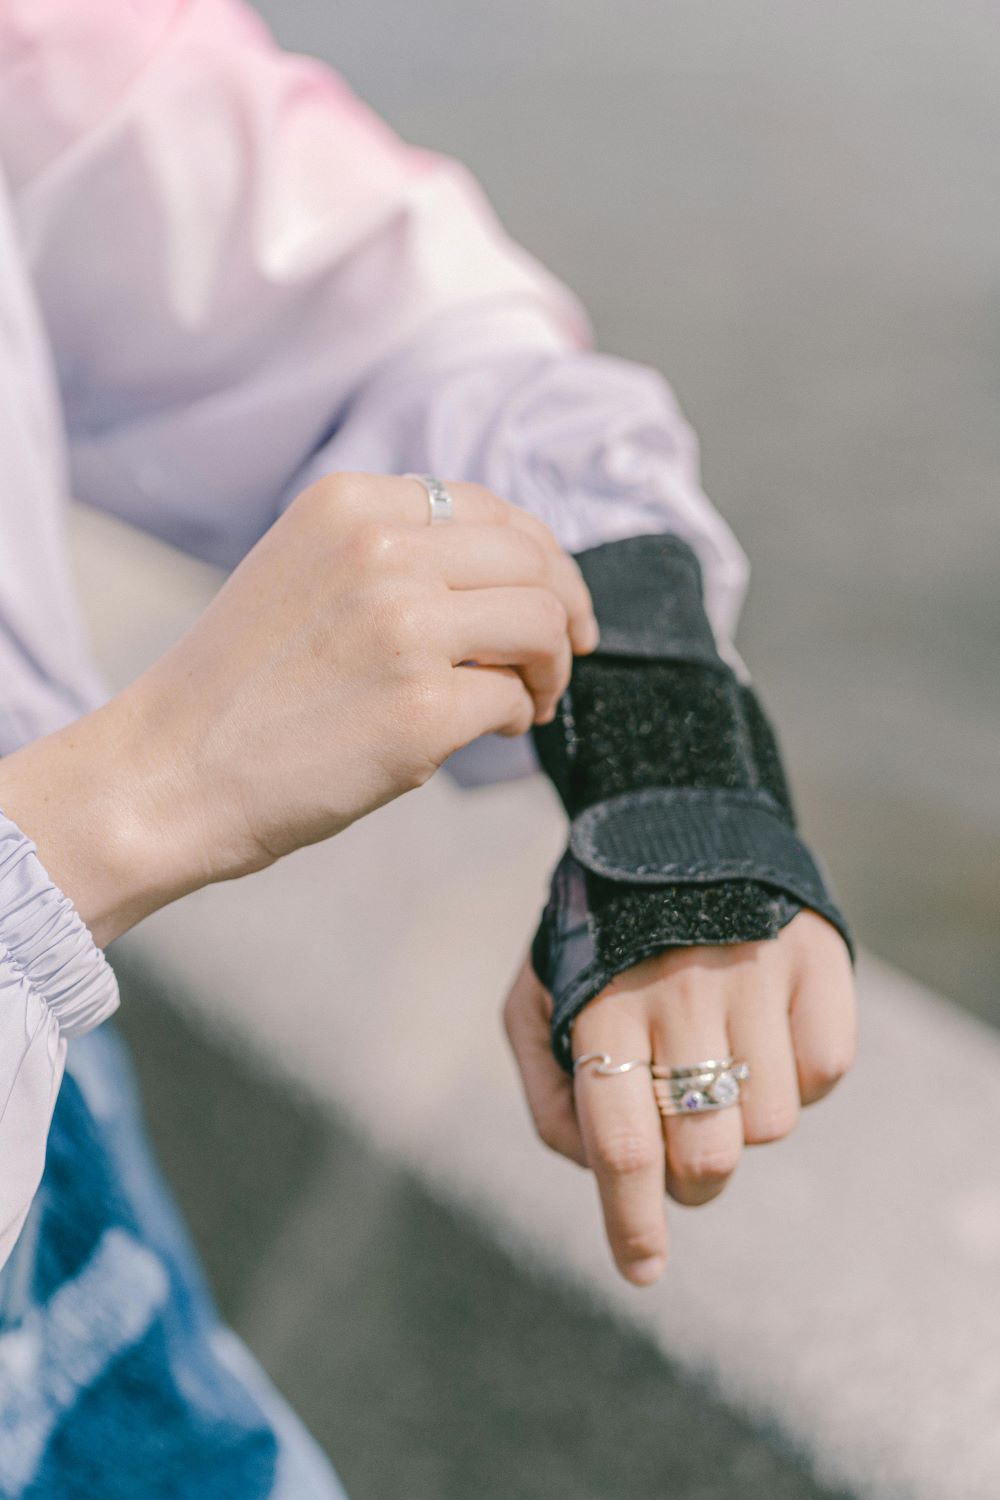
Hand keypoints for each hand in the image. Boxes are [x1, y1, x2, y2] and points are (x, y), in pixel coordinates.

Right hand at [0, 472, 595, 943]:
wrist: (167, 772)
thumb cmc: (235, 689)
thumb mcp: (304, 573)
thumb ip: (392, 555)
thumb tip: (502, 580)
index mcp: (351, 504)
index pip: (491, 508)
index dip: (539, 556)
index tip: (553, 595)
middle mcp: (382, 549)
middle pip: (532, 559)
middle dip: (565, 607)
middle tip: (567, 651)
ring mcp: (406, 626)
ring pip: (541, 621)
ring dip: (551, 664)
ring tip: (531, 697)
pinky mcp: (423, 709)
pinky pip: (512, 698)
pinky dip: (517, 716)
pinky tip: (490, 730)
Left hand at [504, 910, 855, 1284]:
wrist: (668, 823)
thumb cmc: (593, 935)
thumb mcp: (535, 996)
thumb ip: (550, 1093)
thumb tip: (598, 1174)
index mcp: (601, 1007)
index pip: (622, 1146)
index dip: (632, 1224)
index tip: (642, 1272)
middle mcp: (680, 992)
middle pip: (705, 1156)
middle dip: (689, 1183)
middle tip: (680, 1152)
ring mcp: (754, 973)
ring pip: (771, 1125)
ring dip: (742, 1118)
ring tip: (716, 1061)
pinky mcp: (816, 960)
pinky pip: (825, 1073)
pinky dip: (796, 1075)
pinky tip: (761, 1030)